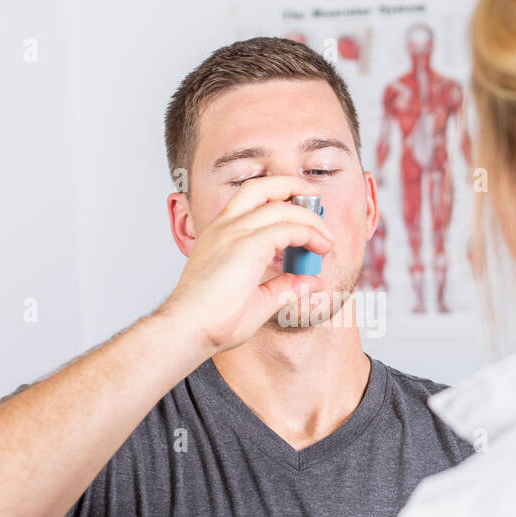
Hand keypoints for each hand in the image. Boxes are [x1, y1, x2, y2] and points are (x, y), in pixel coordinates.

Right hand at [159, 175, 334, 352]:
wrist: (188, 330)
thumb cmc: (211, 321)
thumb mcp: (257, 301)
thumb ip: (284, 287)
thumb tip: (311, 282)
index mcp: (220, 235)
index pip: (253, 201)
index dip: (282, 202)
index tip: (305, 220)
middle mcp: (225, 227)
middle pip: (263, 186)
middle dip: (293, 186)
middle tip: (316, 200)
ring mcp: (233, 233)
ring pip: (281, 206)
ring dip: (310, 219)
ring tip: (327, 237)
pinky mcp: (246, 246)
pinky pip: (287, 229)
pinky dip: (308, 234)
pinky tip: (320, 248)